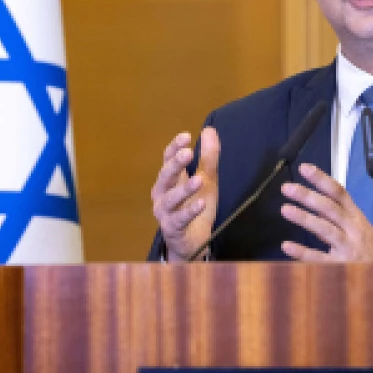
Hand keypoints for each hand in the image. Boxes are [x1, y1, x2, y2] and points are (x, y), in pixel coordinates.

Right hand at [151, 128, 219, 261]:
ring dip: (184, 188)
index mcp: (169, 180)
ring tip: (198, 180)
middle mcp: (162, 194)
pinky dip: (190, 211)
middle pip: (165, 176)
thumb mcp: (207, 180)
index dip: (174, 147)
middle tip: (188, 153)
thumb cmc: (195, 208)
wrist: (192, 242)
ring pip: (171, 198)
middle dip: (175, 164)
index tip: (186, 137)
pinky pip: (180, 219)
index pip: (167, 159)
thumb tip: (209, 130)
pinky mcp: (172, 228)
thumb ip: (208, 157)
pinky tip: (200, 203)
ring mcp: (165, 212)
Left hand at [279, 163, 372, 261]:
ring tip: (285, 210)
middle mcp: (353, 229)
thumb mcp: (360, 228)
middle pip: (329, 208)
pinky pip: (319, 258)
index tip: (304, 169)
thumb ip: (339, 215)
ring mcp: (348, 248)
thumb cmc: (370, 250)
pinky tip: (287, 246)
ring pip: (325, 230)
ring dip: (304, 218)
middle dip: (308, 196)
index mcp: (356, 217)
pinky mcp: (341, 266)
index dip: (321, 180)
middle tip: (287, 188)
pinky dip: (303, 252)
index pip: (339, 193)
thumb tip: (316, 200)